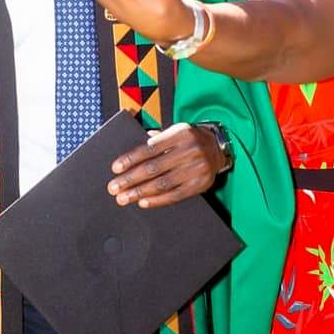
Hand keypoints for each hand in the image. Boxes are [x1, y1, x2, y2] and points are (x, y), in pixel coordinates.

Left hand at [107, 123, 224, 207]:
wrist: (219, 147)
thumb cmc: (189, 140)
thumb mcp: (175, 131)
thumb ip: (155, 138)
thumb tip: (131, 152)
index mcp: (180, 133)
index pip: (150, 148)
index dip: (131, 159)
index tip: (115, 169)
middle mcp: (190, 150)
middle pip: (154, 168)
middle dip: (130, 179)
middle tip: (114, 188)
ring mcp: (197, 168)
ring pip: (162, 183)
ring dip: (140, 192)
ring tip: (124, 198)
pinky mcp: (201, 184)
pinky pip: (176, 195)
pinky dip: (158, 200)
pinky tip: (143, 202)